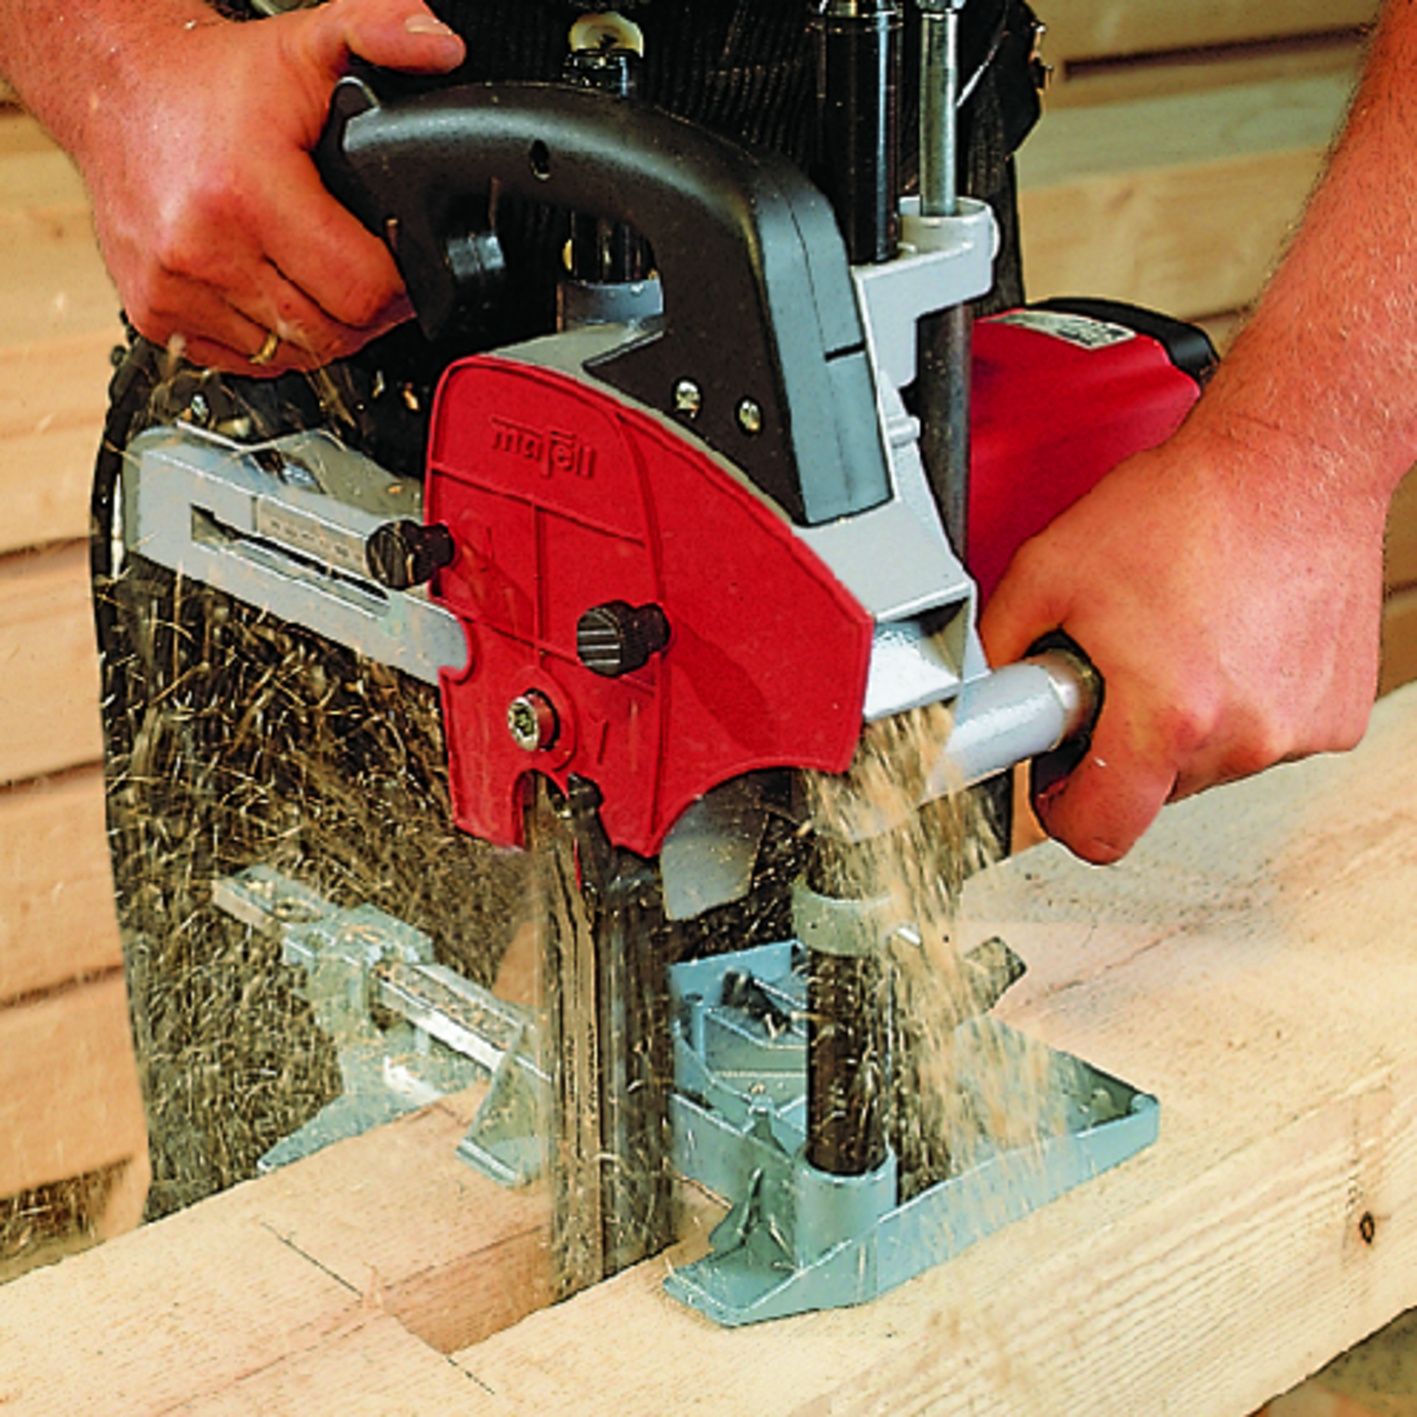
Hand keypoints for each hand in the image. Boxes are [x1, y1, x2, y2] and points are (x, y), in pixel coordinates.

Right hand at [76, 0, 464, 374]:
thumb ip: (380, 33)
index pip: (361, 292)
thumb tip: (441, 47)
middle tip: (366, 277)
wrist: (113, 89)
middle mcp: (201, 249)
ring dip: (320, 332)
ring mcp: (173, 289)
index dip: (399, 288)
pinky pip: (245, 361)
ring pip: (291, 357)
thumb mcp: (305, 45)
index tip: (400, 267)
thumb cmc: (205, 83)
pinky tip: (276, 298)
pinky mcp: (153, 315)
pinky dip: (272, 343)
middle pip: (331, 334)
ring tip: (321, 282)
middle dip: (364, 314)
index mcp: (244, 194)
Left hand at [979, 421, 1386, 862]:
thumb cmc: (1182, 506)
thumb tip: (976, 695)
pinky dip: (1236, 703)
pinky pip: (1261, 735)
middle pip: (1151, 791)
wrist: (1290, 462)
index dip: (1062, 809)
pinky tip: (1227, 641)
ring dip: (1179, 721)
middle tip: (1114, 670)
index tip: (1058, 778)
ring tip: (1174, 641)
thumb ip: (999, 648)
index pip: (1100, 832)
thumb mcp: (1048, 571)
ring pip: (1206, 764)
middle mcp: (1242, 736)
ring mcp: (1297, 730)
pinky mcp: (1335, 714)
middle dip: (1119, 744)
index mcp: (1169, 715)